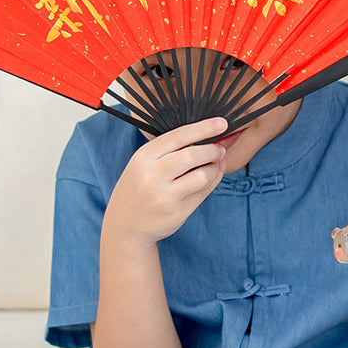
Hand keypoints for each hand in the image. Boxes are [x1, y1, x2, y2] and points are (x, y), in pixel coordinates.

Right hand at [103, 118, 228, 247]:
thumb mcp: (143, 164)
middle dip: (212, 150)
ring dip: (214, 168)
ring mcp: (166, 196)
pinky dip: (213, 181)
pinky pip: (203, 193)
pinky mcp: (177, 212)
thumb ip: (169, 151)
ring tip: (215, 165)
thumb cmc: (138, 188)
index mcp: (144, 157)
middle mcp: (153, 175)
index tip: (222, 123)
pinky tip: (213, 176)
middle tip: (220, 149)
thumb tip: (207, 138)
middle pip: (193, 155)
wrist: (125, 225)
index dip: (203, 128)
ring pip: (203, 175)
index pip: (179, 136)